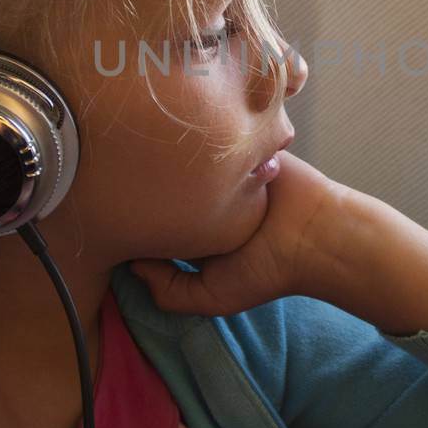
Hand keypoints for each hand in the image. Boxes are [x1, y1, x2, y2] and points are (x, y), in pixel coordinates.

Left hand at [127, 150, 348, 316]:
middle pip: (164, 183)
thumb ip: (169, 291)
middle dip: (145, 180)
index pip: (154, 217)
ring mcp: (225, 170)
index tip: (112, 209)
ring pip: (185, 155)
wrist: (315, 233)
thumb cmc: (268, 268)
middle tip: (120, 170)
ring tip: (144, 144)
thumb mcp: (213, 297)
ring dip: (171, 151)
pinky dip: (203, 130)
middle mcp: (207, 198)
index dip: (134, 215)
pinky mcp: (243, 146)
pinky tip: (182, 130)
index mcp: (197, 229)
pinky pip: (216, 132)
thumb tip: (130, 262)